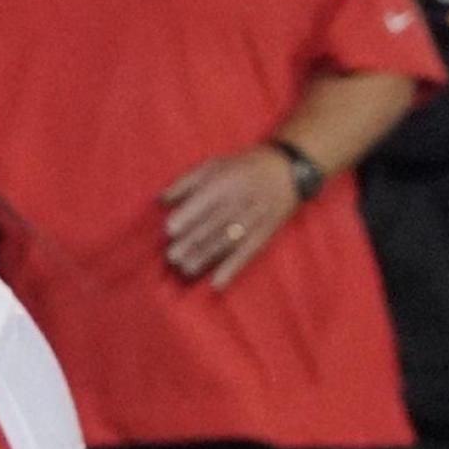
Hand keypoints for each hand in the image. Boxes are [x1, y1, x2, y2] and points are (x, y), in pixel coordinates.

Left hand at [161, 147, 299, 289]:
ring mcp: (254, 219)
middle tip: (171, 257)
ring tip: (186, 270)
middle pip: (214, 224)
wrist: (289, 169)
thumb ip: (185, 182)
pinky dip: (232, 269)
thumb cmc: (242, 166)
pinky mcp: (265, 233)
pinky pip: (247, 253)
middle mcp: (240, 201)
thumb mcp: (213, 164)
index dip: (188, 215)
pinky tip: (217, 284)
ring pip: (227, 241)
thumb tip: (159, 201)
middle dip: (192, 242)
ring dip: (206, 257)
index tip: (169, 230)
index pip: (205, 200)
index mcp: (225, 182)